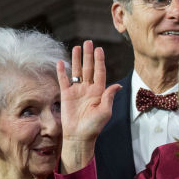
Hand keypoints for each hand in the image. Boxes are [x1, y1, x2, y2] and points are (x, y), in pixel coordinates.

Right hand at [57, 40, 120, 172]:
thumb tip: (117, 85)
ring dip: (76, 60)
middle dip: (88, 55)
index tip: (99, 49)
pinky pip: (64, 80)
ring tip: (77, 47)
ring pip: (76, 71)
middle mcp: (88, 89)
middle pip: (88, 68)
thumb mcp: (105, 111)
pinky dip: (62, 71)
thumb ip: (109, 97)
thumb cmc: (94, 126)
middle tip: (88, 42)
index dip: (99, 61)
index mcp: (99, 92)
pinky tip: (61, 61)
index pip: (100, 72)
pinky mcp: (66, 95)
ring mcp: (77, 91)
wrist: (79, 136)